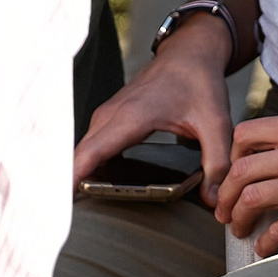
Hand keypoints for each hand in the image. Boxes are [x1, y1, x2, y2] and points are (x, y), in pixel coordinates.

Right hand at [73, 16, 238, 200]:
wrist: (190, 52)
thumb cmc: (199, 82)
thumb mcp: (216, 122)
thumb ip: (217, 162)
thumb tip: (214, 200)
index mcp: (130, 118)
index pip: (89, 154)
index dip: (71, 181)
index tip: (60, 209)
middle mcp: (110, 116)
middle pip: (79, 158)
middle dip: (72, 188)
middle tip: (71, 224)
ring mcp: (107, 116)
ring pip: (83, 153)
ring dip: (80, 177)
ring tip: (84, 211)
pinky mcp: (110, 119)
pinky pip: (91, 147)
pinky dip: (89, 166)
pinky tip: (100, 187)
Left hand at [213, 111, 277, 253]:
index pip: (245, 134)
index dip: (231, 158)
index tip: (233, 177)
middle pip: (241, 171)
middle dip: (225, 196)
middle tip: (224, 212)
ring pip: (252, 199)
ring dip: (238, 219)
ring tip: (240, 230)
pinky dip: (264, 242)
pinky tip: (265, 247)